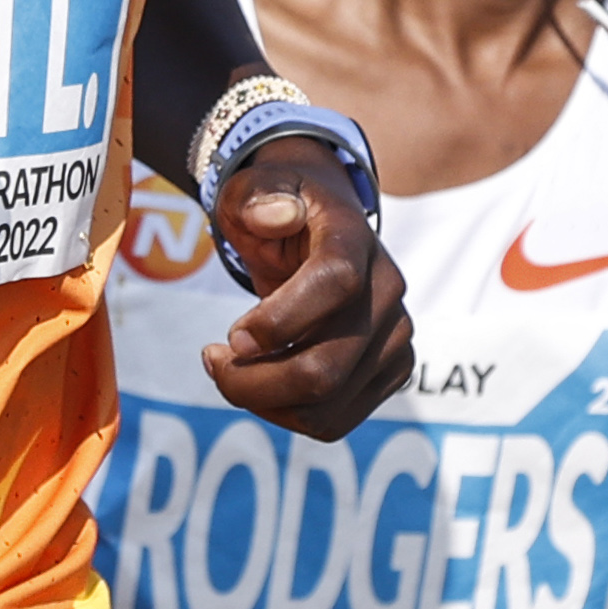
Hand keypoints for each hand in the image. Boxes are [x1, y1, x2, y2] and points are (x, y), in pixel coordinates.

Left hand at [196, 135, 413, 436]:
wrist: (320, 225)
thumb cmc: (274, 208)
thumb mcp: (251, 187)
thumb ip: (255, 197)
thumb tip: (276, 215)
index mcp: (354, 239)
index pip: (335, 284)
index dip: (278, 320)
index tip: (230, 337)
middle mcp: (388, 290)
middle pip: (326, 367)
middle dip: (252, 382)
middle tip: (211, 360)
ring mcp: (396, 336)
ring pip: (327, 408)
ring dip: (262, 402)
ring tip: (227, 368)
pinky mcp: (391, 371)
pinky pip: (334, 421)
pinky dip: (285, 414)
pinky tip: (259, 381)